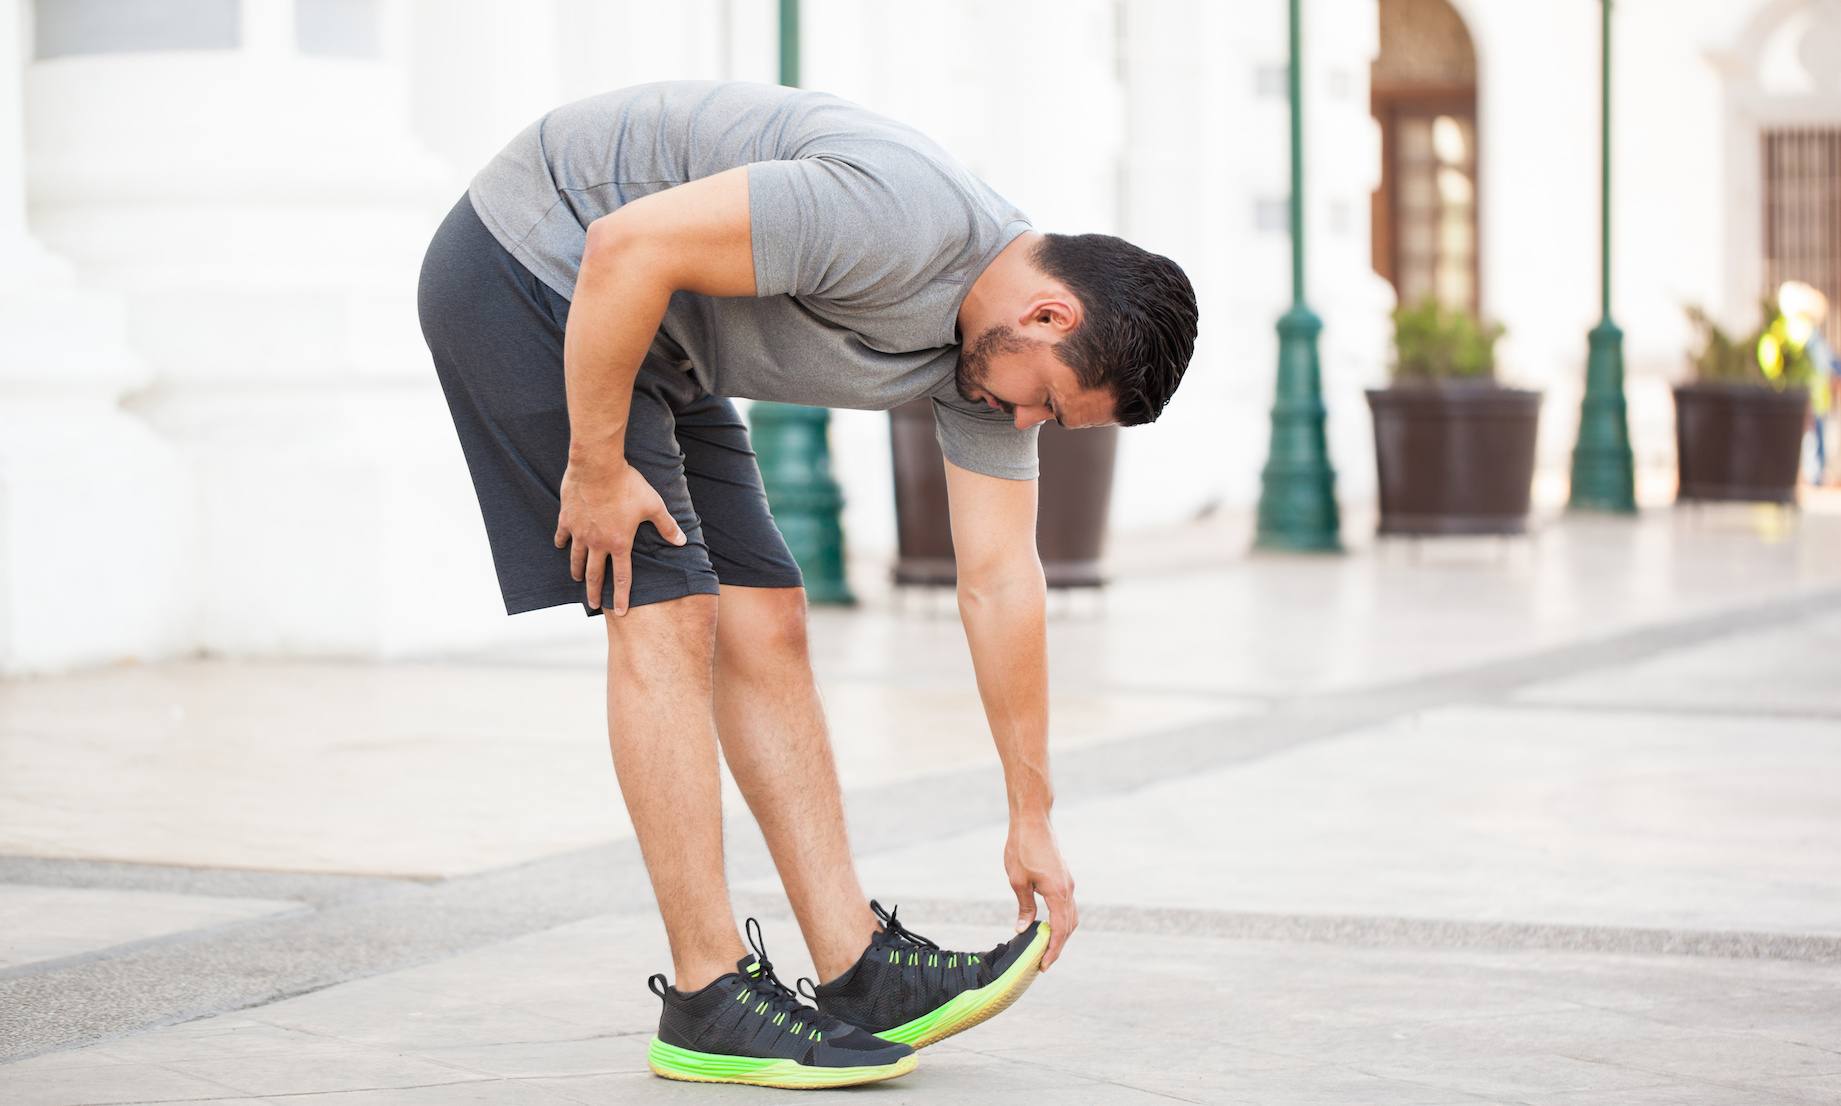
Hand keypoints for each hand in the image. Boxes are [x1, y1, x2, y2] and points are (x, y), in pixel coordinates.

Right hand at [553, 458, 685, 614]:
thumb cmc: (628, 485)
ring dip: (577, 571)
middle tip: (593, 604)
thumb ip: (667, 526)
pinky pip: (562, 535)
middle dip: (594, 592)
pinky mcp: (567, 518)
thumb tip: (682, 541)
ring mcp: (579, 531)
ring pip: (576, 558)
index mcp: (619, 543)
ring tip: (577, 579)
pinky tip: (560, 546)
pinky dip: (561, 542)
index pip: (622, 577)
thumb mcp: (653, 505)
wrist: (598, 466)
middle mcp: (597, 542)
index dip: (622, 596)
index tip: (621, 611)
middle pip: (595, 574)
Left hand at [1005, 812, 1076, 969]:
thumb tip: (1023, 929)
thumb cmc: (1022, 848)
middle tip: (1044, 962)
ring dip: (1061, 933)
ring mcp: (1068, 883)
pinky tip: (1048, 924)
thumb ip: (1024, 907)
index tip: (1044, 965)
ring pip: (1071, 916)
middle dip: (1058, 946)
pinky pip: (1067, 905)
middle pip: (1069, 926)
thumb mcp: (1018, 881)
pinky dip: (1061, 919)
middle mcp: (1068, 889)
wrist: (1033, 821)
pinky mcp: (1063, 878)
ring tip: (1046, 947)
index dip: (1053, 950)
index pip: (1060, 930)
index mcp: (1058, 892)